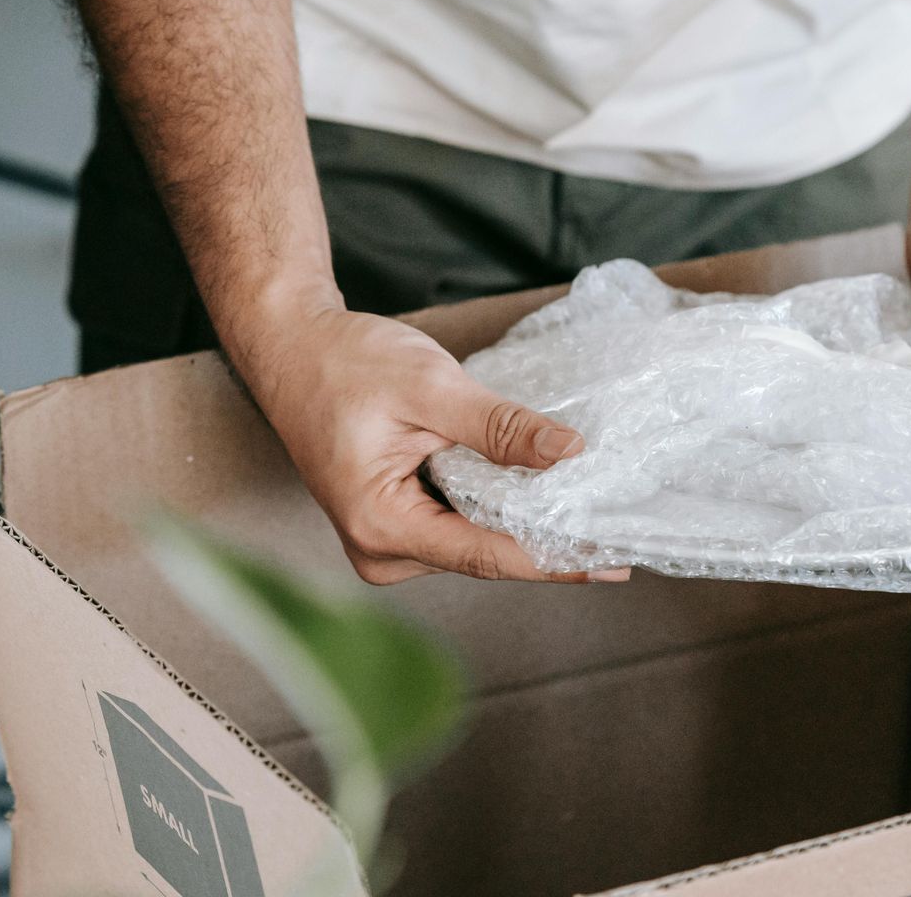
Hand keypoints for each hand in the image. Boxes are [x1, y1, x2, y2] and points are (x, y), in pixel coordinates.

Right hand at [235, 299, 627, 584]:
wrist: (293, 349)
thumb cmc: (345, 363)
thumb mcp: (430, 386)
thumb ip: (498, 426)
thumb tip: (569, 455)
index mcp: (380, 523)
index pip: (487, 556)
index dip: (556, 558)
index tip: (613, 560)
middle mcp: (379, 550)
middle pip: (483, 556)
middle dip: (545, 538)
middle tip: (618, 524)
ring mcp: (383, 542)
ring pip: (473, 543)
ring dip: (520, 519)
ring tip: (581, 499)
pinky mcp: (392, 526)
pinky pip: (457, 527)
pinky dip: (493, 506)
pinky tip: (531, 487)